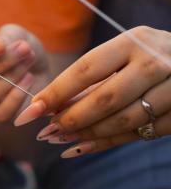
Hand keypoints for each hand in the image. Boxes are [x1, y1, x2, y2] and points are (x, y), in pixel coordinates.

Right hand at [0, 24, 47, 123]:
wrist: (40, 68)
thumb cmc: (20, 49)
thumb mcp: (14, 35)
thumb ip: (4, 39)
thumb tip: (1, 47)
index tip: (0, 46)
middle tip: (24, 50)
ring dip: (9, 80)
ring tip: (27, 66)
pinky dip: (16, 98)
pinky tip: (28, 80)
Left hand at [14, 26, 170, 156]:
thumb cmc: (148, 55)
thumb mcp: (124, 52)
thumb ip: (93, 76)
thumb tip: (49, 105)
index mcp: (133, 41)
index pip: (86, 69)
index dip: (57, 91)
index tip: (33, 109)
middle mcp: (155, 63)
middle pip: (105, 98)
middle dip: (72, 118)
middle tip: (46, 131)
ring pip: (124, 120)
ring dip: (88, 134)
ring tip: (61, 140)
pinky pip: (141, 133)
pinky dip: (109, 142)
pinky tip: (84, 147)